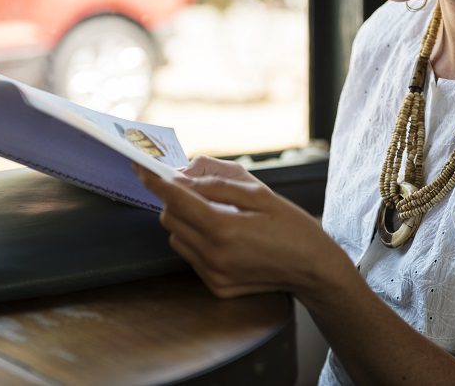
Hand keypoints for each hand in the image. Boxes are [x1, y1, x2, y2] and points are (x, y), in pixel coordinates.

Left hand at [134, 158, 350, 299]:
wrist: (313, 269)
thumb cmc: (292, 226)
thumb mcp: (261, 194)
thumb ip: (219, 183)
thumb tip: (185, 177)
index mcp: (225, 228)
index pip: (177, 200)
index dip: (156, 182)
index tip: (141, 168)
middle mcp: (214, 255)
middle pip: (170, 218)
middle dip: (175, 199)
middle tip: (195, 188)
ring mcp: (213, 275)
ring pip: (176, 238)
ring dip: (185, 220)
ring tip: (216, 214)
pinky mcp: (216, 286)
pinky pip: (190, 256)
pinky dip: (196, 239)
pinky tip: (223, 236)